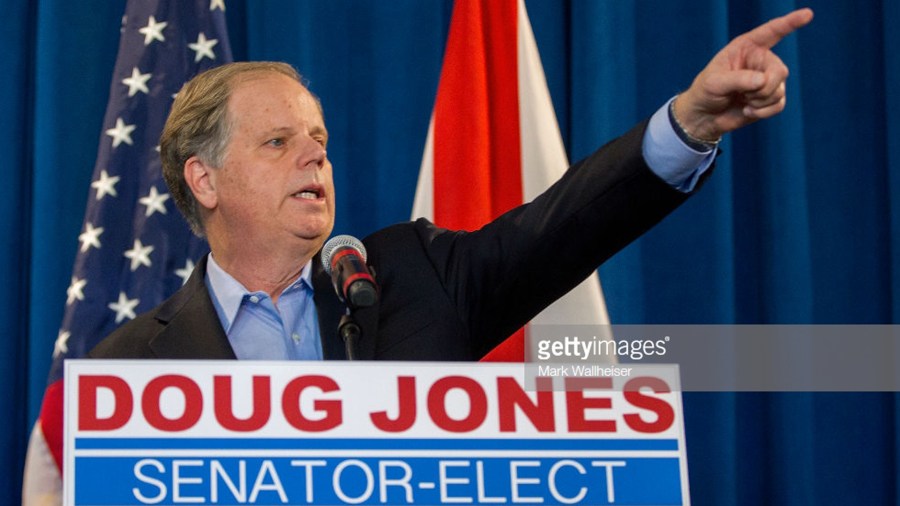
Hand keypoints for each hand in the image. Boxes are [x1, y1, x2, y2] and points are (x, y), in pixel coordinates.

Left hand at [673, 8, 813, 141]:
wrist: (705, 116)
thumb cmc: (706, 92)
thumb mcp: (714, 83)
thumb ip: (737, 79)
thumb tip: (763, 80)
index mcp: (747, 47)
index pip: (772, 31)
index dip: (791, 22)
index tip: (808, 14)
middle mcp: (761, 60)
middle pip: (780, 70)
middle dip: (763, 88)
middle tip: (744, 94)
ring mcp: (768, 79)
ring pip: (779, 90)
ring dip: (759, 101)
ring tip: (742, 100)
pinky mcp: (770, 98)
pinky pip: (779, 104)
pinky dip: (763, 111)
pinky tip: (748, 110)